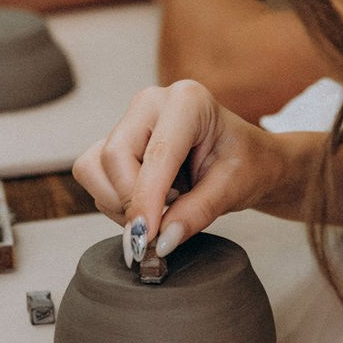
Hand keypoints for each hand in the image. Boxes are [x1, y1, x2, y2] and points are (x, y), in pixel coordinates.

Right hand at [73, 79, 289, 260]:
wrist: (247, 158)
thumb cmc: (247, 163)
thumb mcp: (234, 189)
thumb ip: (197, 213)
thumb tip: (161, 241)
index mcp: (188, 102)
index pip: (156, 154)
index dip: (146, 199)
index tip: (145, 239)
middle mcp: (151, 103)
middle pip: (114, 155)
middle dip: (130, 201)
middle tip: (159, 229)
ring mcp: (130, 120)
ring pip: (95, 167)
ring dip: (119, 202)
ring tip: (163, 208)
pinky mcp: (117, 140)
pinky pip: (95, 175)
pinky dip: (115, 201)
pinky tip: (150, 203)